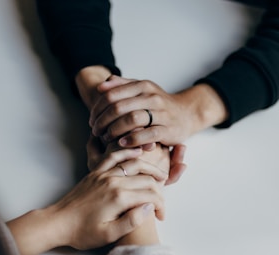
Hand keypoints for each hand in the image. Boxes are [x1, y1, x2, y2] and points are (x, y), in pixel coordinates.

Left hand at [8, 148, 166, 254]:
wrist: (57, 222)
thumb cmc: (82, 232)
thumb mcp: (108, 235)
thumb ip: (132, 221)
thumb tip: (149, 208)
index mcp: (119, 198)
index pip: (150, 195)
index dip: (160, 205)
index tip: (161, 216)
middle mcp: (113, 181)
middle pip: (145, 179)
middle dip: (158, 189)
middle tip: (162, 200)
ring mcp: (104, 174)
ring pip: (134, 164)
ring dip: (149, 168)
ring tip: (160, 175)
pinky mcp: (96, 172)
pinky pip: (113, 157)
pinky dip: (127, 152)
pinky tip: (136, 152)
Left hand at [90, 75, 227, 147]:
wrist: (186, 114)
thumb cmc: (159, 104)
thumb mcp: (143, 90)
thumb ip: (122, 86)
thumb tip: (102, 85)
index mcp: (142, 86)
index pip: (112, 95)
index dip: (98, 108)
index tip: (92, 120)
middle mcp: (151, 97)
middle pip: (119, 107)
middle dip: (102, 121)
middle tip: (95, 131)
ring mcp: (160, 113)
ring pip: (132, 119)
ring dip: (114, 130)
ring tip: (106, 138)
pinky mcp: (167, 130)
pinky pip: (146, 134)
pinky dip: (132, 139)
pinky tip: (122, 143)